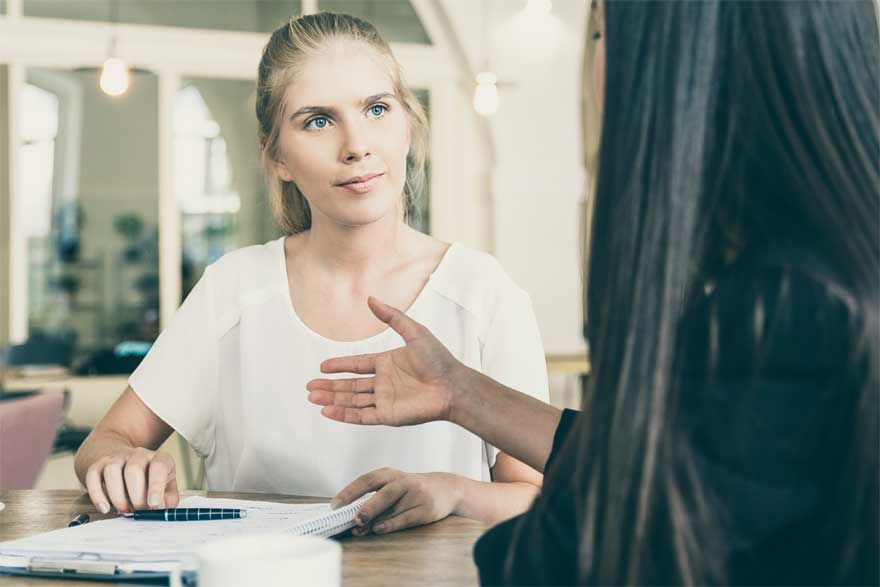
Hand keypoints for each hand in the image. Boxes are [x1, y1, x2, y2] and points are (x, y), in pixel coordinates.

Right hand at [84, 447, 178, 513]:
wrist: (128, 462)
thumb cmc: (151, 480)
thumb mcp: (167, 488)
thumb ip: (168, 500)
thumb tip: (160, 510)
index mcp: (159, 459)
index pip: (158, 466)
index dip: (156, 486)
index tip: (153, 504)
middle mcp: (139, 455)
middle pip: (133, 470)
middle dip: (136, 496)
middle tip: (139, 511)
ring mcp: (118, 458)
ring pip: (112, 470)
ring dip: (117, 496)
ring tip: (124, 510)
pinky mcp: (100, 464)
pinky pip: (93, 475)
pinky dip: (96, 494)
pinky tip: (104, 508)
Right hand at [306, 297, 467, 425]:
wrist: (453, 385)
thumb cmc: (439, 359)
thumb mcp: (414, 331)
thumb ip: (392, 317)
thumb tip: (371, 298)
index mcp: (387, 363)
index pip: (357, 365)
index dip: (339, 366)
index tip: (323, 366)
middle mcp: (384, 383)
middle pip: (350, 385)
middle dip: (329, 386)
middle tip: (309, 386)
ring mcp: (385, 400)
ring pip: (352, 400)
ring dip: (332, 399)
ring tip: (312, 396)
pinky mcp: (388, 415)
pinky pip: (361, 415)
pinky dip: (344, 414)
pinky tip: (327, 410)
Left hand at [334, 468, 462, 535]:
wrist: (447, 489)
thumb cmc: (412, 490)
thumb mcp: (393, 488)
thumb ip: (374, 501)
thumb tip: (352, 520)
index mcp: (390, 474)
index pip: (367, 480)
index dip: (350, 492)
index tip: (335, 505)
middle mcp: (403, 481)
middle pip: (382, 492)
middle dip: (367, 506)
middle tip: (353, 518)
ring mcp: (416, 494)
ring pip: (392, 508)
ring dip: (375, 520)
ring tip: (360, 528)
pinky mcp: (426, 508)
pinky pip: (406, 518)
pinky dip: (391, 524)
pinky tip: (379, 529)